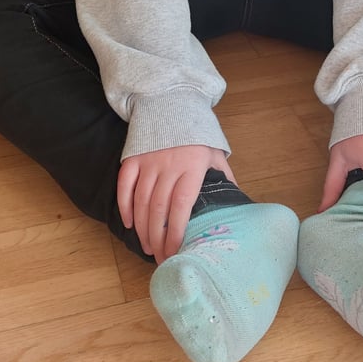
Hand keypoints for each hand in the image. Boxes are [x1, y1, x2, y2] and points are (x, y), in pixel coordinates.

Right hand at [117, 145, 235, 262]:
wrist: (173, 103)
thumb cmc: (197, 134)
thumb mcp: (216, 153)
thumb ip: (224, 178)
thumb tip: (237, 203)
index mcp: (192, 168)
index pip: (181, 207)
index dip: (176, 232)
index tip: (175, 252)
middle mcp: (169, 167)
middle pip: (160, 210)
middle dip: (159, 238)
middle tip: (160, 258)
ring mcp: (148, 162)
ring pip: (142, 202)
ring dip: (143, 228)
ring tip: (147, 247)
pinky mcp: (133, 158)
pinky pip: (125, 186)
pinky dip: (125, 207)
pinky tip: (129, 224)